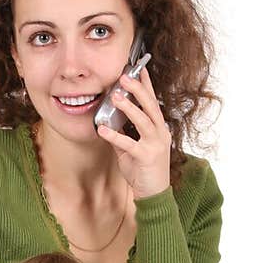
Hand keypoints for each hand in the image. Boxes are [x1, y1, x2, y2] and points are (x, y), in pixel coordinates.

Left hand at [97, 62, 171, 199]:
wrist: (154, 193)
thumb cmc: (144, 170)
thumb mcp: (132, 148)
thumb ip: (122, 134)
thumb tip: (108, 121)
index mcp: (158, 128)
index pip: (152, 102)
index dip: (146, 85)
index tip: (138, 69)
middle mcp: (160, 133)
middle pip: (150, 105)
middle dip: (138, 89)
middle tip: (124, 76)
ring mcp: (155, 145)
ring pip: (143, 121)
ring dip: (129, 107)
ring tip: (115, 96)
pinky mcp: (147, 157)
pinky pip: (129, 144)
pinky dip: (115, 136)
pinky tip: (102, 129)